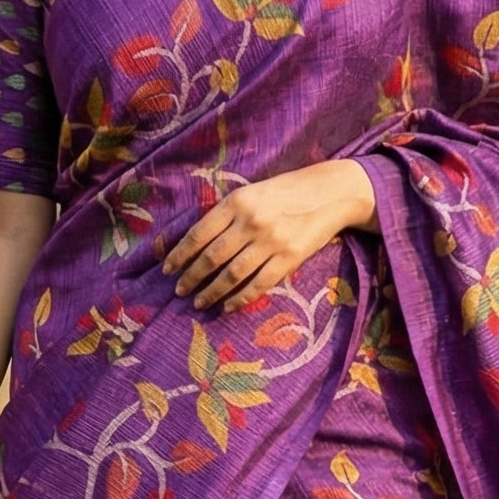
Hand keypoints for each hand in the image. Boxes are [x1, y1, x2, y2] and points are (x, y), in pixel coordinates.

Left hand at [163, 160, 378, 310]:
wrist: (330, 193)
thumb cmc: (286, 192)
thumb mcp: (252, 192)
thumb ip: (227, 214)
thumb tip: (197, 244)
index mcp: (237, 202)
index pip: (199, 234)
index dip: (180, 254)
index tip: (167, 269)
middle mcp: (251, 222)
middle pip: (212, 257)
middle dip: (191, 277)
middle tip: (179, 291)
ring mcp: (271, 242)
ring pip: (232, 275)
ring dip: (211, 292)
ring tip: (199, 302)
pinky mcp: (289, 258)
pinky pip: (259, 285)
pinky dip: (240, 299)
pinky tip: (228, 307)